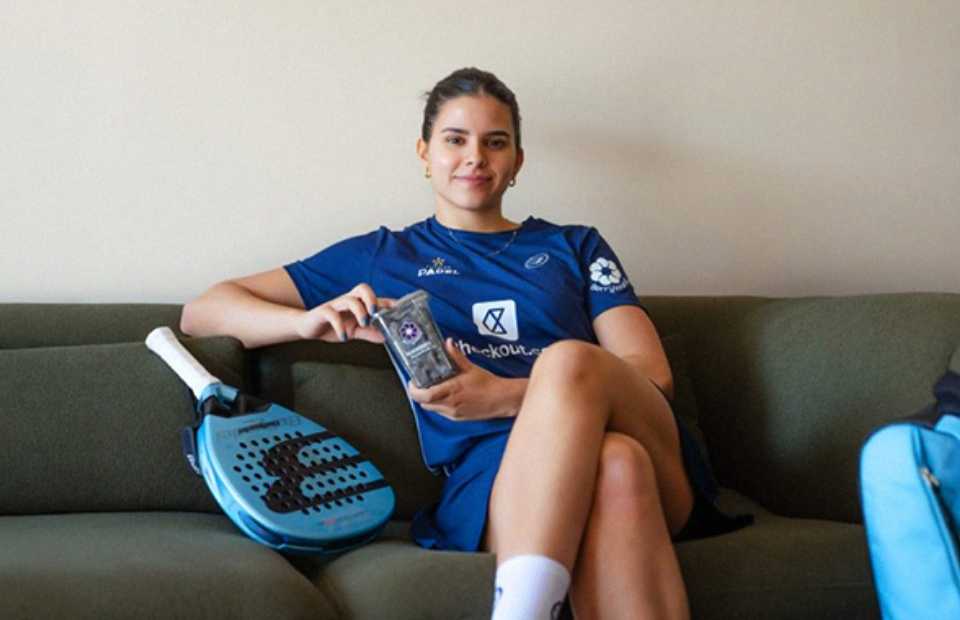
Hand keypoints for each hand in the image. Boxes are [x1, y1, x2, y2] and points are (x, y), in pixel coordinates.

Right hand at [296, 283, 395, 343]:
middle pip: (362, 288)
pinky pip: (331, 314)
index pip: (376, 298)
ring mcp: (335, 305)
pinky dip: (339, 326)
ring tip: (363, 324)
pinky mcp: (322, 312)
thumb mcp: (354, 332)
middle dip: (372, 298)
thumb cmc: (332, 326)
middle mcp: (348, 301)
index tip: (401, 309)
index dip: (389, 302)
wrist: (307, 328)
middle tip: (376, 312)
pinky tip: (344, 337)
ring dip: (359, 311)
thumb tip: (385, 337)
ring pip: (349, 299)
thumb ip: (369, 333)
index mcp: (358, 304)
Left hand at [407, 338, 523, 420]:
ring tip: (432, 388)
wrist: (501, 399)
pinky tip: (444, 395)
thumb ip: (456, 356)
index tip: (413, 382)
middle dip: (419, 394)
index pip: (424, 395)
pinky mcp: (457, 418)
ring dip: (428, 400)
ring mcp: (453, 413)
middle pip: (424, 403)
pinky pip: (441, 412)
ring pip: (431, 408)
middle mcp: (450, 404)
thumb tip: (448, 343)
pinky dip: (438, 404)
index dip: (414, 390)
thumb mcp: (470, 367)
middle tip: (419, 384)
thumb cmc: (488, 384)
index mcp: (452, 390)